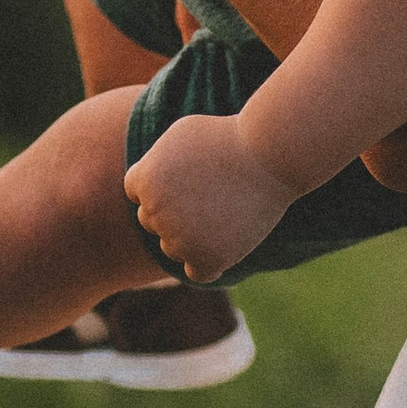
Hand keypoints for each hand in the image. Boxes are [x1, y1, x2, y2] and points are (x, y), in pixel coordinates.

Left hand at [122, 114, 300, 282]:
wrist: (270, 154)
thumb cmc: (229, 137)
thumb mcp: (181, 135)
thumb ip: (156, 161)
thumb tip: (147, 180)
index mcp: (144, 180)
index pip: (137, 193)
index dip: (163, 184)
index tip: (190, 176)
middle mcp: (155, 212)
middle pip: (152, 221)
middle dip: (173, 211)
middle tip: (209, 196)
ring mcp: (180, 239)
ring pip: (173, 248)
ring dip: (191, 238)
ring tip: (222, 214)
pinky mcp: (207, 258)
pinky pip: (197, 272)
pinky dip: (208, 264)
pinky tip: (226, 247)